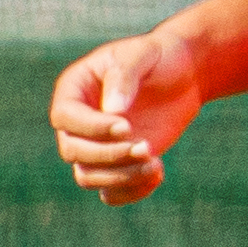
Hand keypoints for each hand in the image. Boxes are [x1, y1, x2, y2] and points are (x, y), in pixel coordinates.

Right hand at [50, 30, 213, 205]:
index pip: (65, 117)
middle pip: (72, 151)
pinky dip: (130, 192)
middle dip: (108, 155)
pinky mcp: (116, 164)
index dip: (91, 127)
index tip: (126, 127)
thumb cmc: (158, 57)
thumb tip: (113, 111)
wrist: (183, 73)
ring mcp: (95, 146)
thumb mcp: (142, 54)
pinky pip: (109, 192)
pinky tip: (158, 173)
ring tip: (155, 164)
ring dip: (120, 177)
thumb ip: (124, 77)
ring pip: (87, 176)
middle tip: (146, 147)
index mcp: (74, 90)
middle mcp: (77, 122)